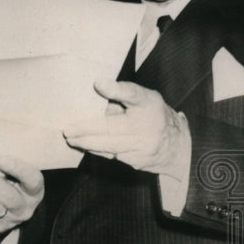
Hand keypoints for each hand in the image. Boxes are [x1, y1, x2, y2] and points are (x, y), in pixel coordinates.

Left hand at [0, 154, 42, 235]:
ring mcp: (7, 220)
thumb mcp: (14, 170)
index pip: (32, 180)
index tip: (1, 159)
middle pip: (8, 197)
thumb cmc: (9, 181)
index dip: (18, 169)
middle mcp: (24, 208)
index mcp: (34, 190)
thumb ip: (6, 160)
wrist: (3, 208)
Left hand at [63, 77, 189, 173]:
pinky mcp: (140, 161)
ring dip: (88, 144)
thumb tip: (98, 87)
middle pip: (112, 128)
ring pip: (110, 145)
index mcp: (148, 103)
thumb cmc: (151, 115)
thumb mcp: (143, 99)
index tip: (99, 83)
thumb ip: (121, 95)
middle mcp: (148, 124)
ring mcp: (144, 145)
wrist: (175, 145)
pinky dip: (100, 151)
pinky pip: (114, 156)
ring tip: (72, 140)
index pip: (133, 93)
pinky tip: (87, 147)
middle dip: (86, 131)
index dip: (116, 88)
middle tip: (67, 131)